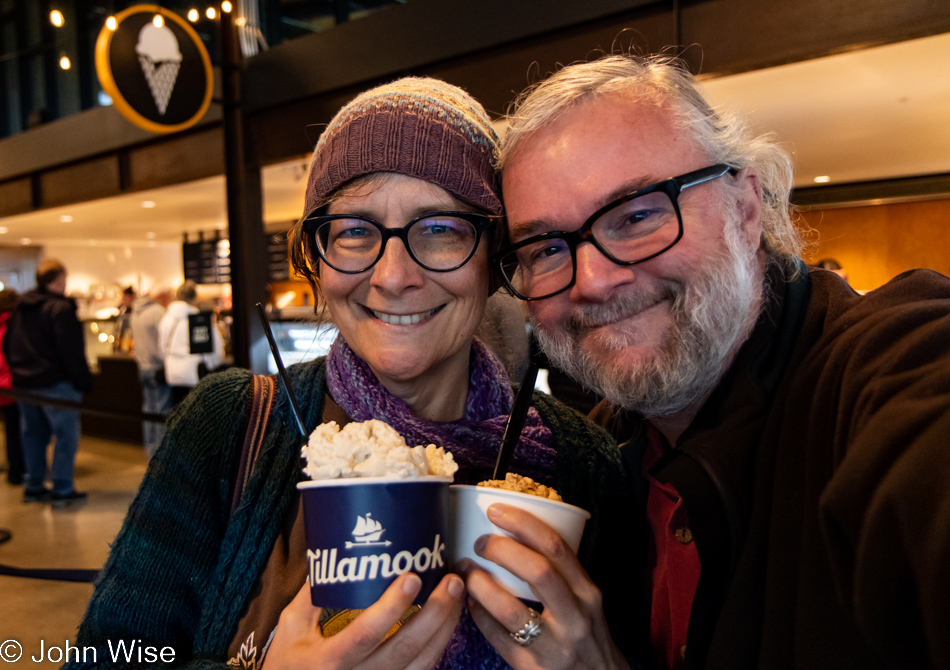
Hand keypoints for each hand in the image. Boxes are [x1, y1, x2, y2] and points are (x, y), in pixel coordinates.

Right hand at [263, 572, 464, 669]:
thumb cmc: (287, 667)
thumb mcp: (290, 630)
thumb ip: (311, 595)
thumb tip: (333, 557)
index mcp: (330, 661)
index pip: (366, 634)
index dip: (391, 607)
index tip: (412, 578)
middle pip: (406, 649)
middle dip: (435, 614)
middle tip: (452, 582)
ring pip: (422, 663)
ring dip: (444, 628)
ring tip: (457, 597)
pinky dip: (438, 646)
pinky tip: (446, 623)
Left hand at [460, 503, 628, 669]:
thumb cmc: (586, 636)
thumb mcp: (586, 603)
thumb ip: (561, 575)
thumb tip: (515, 536)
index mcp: (587, 592)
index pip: (556, 547)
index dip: (523, 523)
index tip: (496, 511)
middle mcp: (575, 617)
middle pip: (536, 570)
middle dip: (501, 550)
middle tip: (479, 543)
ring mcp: (554, 645)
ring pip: (510, 608)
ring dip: (481, 584)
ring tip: (467, 572)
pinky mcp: (532, 668)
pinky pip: (497, 637)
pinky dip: (479, 615)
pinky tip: (471, 603)